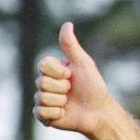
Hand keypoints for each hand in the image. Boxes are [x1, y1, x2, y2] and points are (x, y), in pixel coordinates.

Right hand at [33, 22, 139, 139]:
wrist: (99, 112)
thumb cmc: (93, 87)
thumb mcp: (83, 63)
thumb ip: (71, 45)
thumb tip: (67, 24)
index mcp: (52, 70)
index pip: (43, 66)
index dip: (59, 72)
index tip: (71, 76)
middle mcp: (45, 83)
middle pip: (41, 83)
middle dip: (61, 88)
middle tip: (72, 91)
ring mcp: (44, 99)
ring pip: (42, 98)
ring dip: (60, 102)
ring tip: (70, 103)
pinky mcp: (44, 115)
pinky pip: (40, 112)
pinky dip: (56, 113)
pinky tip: (65, 113)